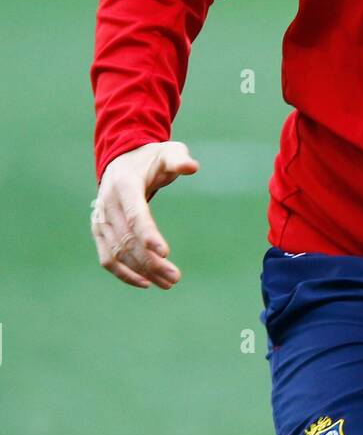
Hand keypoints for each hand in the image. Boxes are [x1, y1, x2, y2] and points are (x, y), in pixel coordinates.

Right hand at [91, 141, 198, 289]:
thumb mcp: (168, 152)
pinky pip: (106, 258)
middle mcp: (108, 204)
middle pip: (127, 239)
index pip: (135, 213)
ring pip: (117, 253)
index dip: (148, 234)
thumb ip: (179, 159)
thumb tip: (192, 167)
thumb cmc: (151, 158)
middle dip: (150, 261)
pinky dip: (123, 273)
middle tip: (175, 277)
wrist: (122, 161)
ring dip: (141, 271)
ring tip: (167, 283)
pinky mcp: (99, 231)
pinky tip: (145, 283)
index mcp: (124, 185)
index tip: (165, 252)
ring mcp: (100, 219)